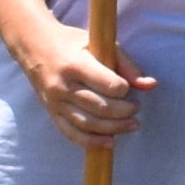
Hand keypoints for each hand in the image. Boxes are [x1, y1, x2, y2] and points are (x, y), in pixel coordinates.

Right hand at [21, 41, 150, 146]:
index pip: (108, 85)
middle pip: (100, 108)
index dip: (124, 89)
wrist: (33, 46)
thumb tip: (151, 85)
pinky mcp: (52, 112)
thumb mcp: (99, 45)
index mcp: (75, 64)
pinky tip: (110, 142)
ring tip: (132, 125)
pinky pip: (72, 133)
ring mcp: (55, 102)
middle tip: (136, 108)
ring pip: (88, 124)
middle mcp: (63, 86)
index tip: (129, 88)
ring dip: (114, 129)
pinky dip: (92, 141)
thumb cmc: (72, 43)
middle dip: (124, 112)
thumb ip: (126, 65)